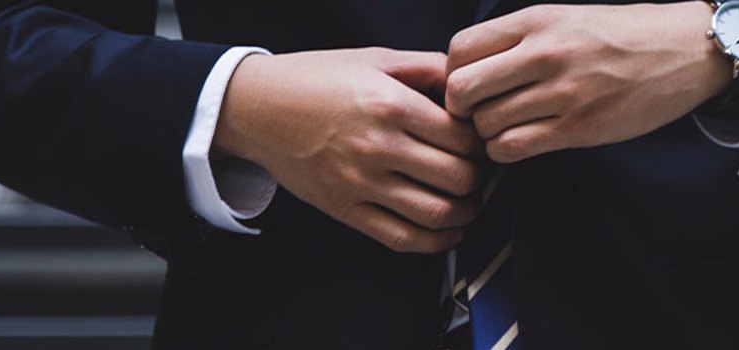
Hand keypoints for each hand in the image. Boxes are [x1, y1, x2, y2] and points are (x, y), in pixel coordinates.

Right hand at [215, 48, 483, 252]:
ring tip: (468, 202)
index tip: (480, 143)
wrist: (257, 107)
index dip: (481, 143)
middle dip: (479, 179)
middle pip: (458, 177)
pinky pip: (401, 238)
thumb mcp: (375, 58)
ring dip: (465, 213)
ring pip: (437, 213)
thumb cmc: (315, 79)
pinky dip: (435, 242)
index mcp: (391, 105)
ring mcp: (361, 182)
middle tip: (479, 173)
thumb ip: (426, 67)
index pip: (462, 137)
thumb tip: (468, 82)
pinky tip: (447, 232)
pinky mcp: (344, 208)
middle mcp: (378, 146)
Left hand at [446, 2, 732, 162]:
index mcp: (536, 21)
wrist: (685, 50)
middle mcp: (545, 54)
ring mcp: (563, 93)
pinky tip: (521, 142)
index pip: (459, 50)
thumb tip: (467, 67)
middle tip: (478, 112)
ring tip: (505, 127)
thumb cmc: (621, 35)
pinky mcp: (580, 127)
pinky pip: (514, 148)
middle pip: (462, 90)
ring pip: (486, 124)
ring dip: (487, 133)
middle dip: (461, 107)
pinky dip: (506, 151)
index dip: (452, 73)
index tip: (469, 84)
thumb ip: (518, 38)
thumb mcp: (565, 17)